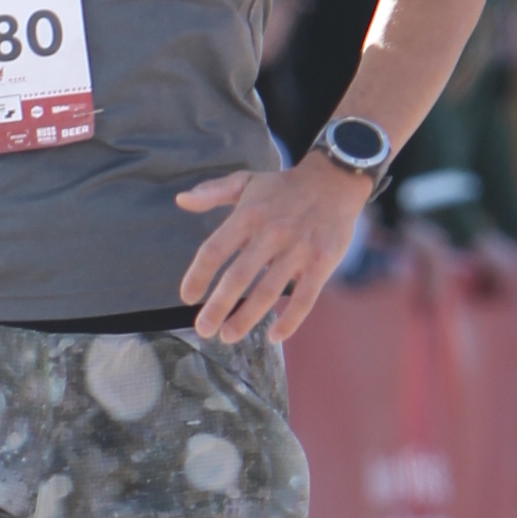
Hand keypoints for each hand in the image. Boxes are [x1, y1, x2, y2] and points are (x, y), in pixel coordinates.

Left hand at [176, 151, 366, 341]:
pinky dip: (290, 321)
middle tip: (203, 329)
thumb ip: (212, 192)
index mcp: (248, 215)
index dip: (197, 276)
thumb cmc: (284, 187)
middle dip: (217, 307)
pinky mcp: (322, 263)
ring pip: (269, 292)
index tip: (187, 296)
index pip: (214, 250)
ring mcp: (299, 250)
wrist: (334, 181)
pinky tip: (274, 336)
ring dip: (246, 318)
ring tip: (228, 336)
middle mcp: (272, 233)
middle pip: (238, 277)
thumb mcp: (246, 181)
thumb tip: (181, 200)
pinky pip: (305, 299)